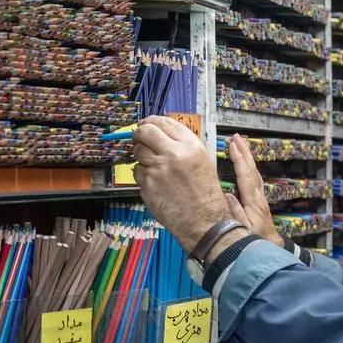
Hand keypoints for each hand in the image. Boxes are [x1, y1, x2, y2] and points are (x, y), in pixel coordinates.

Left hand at [131, 115, 228, 251]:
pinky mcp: (147, 184)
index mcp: (190, 146)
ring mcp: (158, 169)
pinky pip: (137, 172)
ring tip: (153, 166)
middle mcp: (174, 154)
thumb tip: (160, 133)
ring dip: (141, 156)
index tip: (145, 124)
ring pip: (138, 151)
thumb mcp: (201, 161)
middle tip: (138, 139)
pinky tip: (155, 183)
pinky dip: (143, 175)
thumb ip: (182, 145)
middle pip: (145, 131)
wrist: (204, 221)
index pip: (164, 122)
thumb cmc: (205, 193)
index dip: (151, 121)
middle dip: (139, 133)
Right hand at [223, 135, 283, 246]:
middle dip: (244, 151)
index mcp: (252, 200)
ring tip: (241, 144)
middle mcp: (258, 195)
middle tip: (237, 137)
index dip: (238, 159)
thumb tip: (227, 194)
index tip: (232, 146)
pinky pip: (255, 177)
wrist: (269, 245)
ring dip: (248, 156)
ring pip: (254, 171)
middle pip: (251, 169)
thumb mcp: (242, 229)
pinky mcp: (259, 199)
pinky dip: (250, 166)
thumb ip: (235, 212)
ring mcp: (260, 196)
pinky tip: (246, 163)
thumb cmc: (254, 239)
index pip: (245, 175)